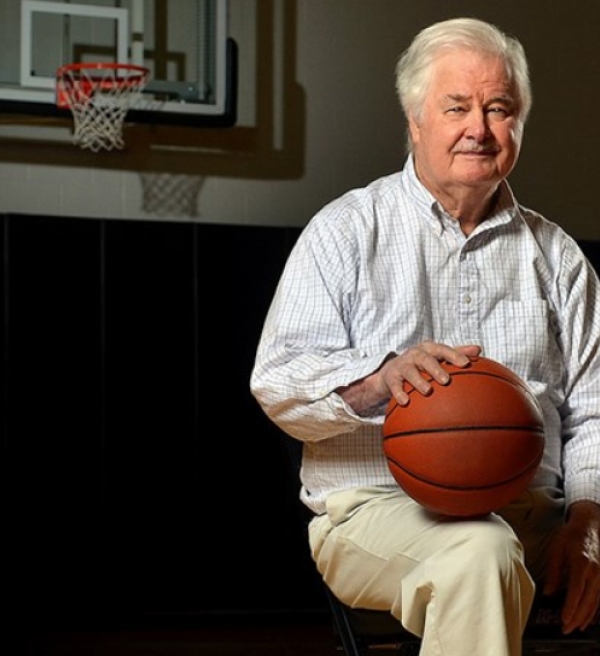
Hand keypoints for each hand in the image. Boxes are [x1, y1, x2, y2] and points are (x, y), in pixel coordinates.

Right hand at [377, 340, 480, 406]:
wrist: (390, 372)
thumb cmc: (420, 364)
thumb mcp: (436, 357)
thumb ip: (456, 353)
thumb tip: (478, 349)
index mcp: (428, 349)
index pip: (442, 349)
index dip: (454, 355)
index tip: (465, 363)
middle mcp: (414, 354)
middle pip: (425, 359)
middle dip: (435, 368)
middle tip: (446, 380)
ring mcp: (402, 365)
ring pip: (409, 371)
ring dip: (418, 380)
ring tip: (427, 391)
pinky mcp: (390, 377)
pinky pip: (394, 385)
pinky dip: (399, 392)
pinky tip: (405, 401)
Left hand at [544, 500, 599, 633]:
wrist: (589, 526)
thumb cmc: (571, 535)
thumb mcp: (556, 549)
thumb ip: (553, 572)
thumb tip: (549, 591)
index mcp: (582, 564)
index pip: (576, 590)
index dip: (570, 607)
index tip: (564, 619)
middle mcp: (594, 572)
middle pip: (586, 600)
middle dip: (576, 617)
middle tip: (566, 629)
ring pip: (594, 602)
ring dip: (584, 617)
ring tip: (574, 627)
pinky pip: (598, 599)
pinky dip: (592, 611)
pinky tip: (586, 619)